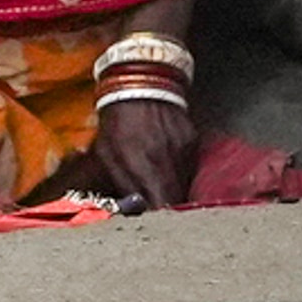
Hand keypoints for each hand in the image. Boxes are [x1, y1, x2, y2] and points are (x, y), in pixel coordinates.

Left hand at [80, 94, 197, 211]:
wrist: (138, 80)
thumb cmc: (117, 117)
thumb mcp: (108, 153)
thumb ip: (123, 184)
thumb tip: (137, 210)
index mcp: (143, 162)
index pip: (161, 205)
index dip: (159, 217)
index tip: (154, 221)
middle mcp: (167, 157)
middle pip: (178, 198)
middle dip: (168, 206)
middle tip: (156, 205)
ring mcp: (184, 147)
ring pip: (186, 183)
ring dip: (174, 187)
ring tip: (157, 177)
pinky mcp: (193, 139)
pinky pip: (190, 165)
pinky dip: (179, 169)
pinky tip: (165, 159)